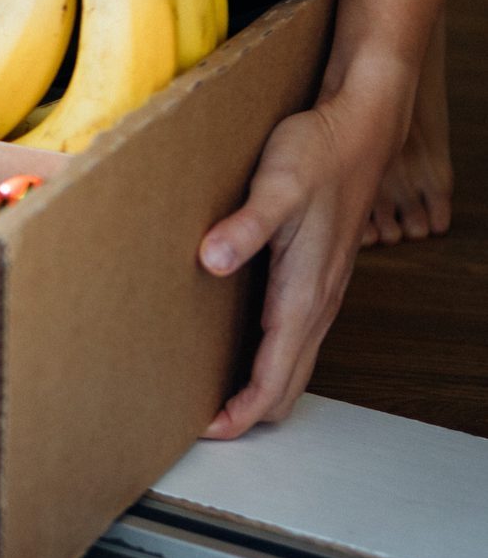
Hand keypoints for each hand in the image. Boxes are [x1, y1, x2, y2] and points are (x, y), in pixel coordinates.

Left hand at [196, 80, 407, 438]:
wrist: (358, 128)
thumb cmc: (317, 154)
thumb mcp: (276, 185)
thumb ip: (245, 225)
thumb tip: (212, 259)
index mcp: (304, 293)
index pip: (274, 378)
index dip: (240, 412)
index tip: (204, 429)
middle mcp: (317, 302)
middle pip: (287, 385)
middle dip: (247, 414)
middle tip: (198, 425)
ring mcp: (320, 293)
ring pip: (294, 364)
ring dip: (259, 390)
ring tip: (211, 399)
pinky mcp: (316, 278)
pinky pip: (294, 339)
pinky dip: (268, 362)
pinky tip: (237, 351)